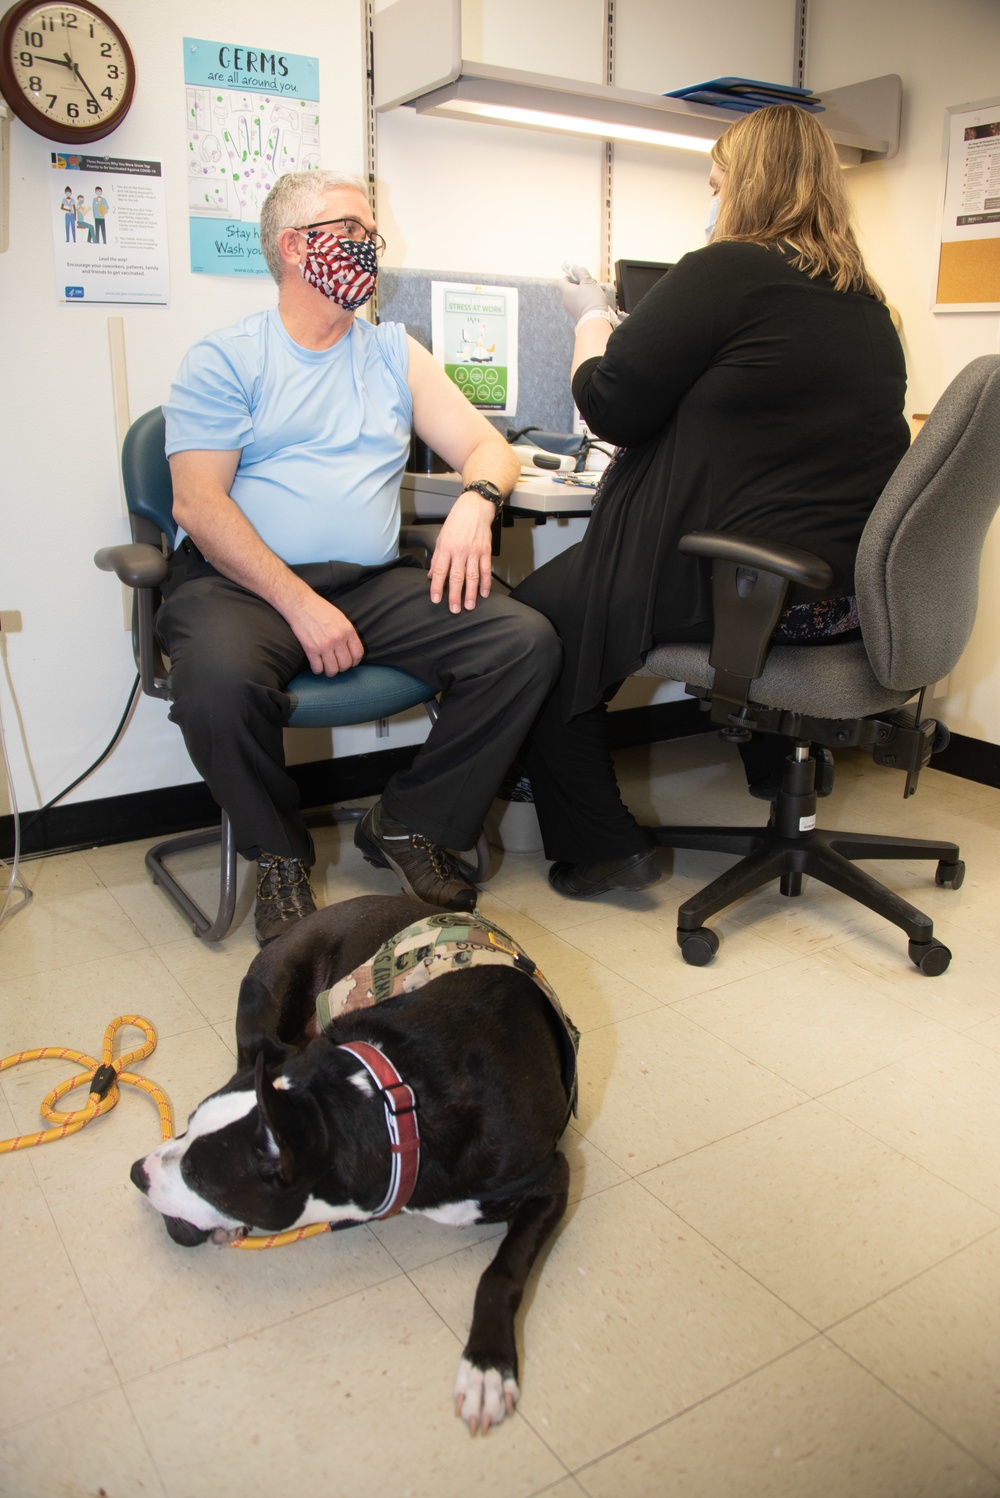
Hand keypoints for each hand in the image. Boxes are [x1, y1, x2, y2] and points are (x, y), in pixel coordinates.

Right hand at [284, 593, 363, 675]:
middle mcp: (338, 639)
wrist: (300, 604)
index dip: (354, 661)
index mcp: (348, 630)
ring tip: (327, 667)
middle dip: (342, 667)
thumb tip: (351, 651)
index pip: (358, 654)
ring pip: (332, 670)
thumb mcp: (341, 618)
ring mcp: (324, 645)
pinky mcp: (310, 649)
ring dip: (330, 671)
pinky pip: (317, 668)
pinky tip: (317, 665)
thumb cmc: (320, 610)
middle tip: (337, 664)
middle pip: (346, 665)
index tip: (349, 662)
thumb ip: (347, 634)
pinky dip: (317, 670)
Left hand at [428, 493, 493, 611]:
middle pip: (456, 577)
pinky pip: (486, 570)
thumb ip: (437, 558)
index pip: (439, 571)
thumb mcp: (441, 538)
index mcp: (446, 548)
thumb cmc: (456, 522)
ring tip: (469, 606)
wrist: (474, 508)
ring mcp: (474, 551)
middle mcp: (459, 551)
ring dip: (471, 593)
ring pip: (472, 576)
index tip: (436, 599)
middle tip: (454, 609)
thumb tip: (430, 576)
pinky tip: (484, 593)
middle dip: (455, 595)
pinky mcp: (485, 551)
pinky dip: (486, 583)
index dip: (436, 586)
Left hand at [559, 265, 613, 323]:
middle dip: (581, 284)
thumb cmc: (591, 300)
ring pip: (576, 296)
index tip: (578, 275)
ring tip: (596, 292)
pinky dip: (586, 301)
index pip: (562, 280)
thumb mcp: (587, 281)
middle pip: (570, 288)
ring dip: (585, 292)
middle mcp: (566, 300)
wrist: (594, 320)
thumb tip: (574, 267)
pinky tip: (595, 301)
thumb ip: (580, 272)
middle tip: (591, 283)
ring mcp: (571, 309)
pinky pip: (580, 304)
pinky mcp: (577, 315)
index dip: (569, 276)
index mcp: (566, 291)